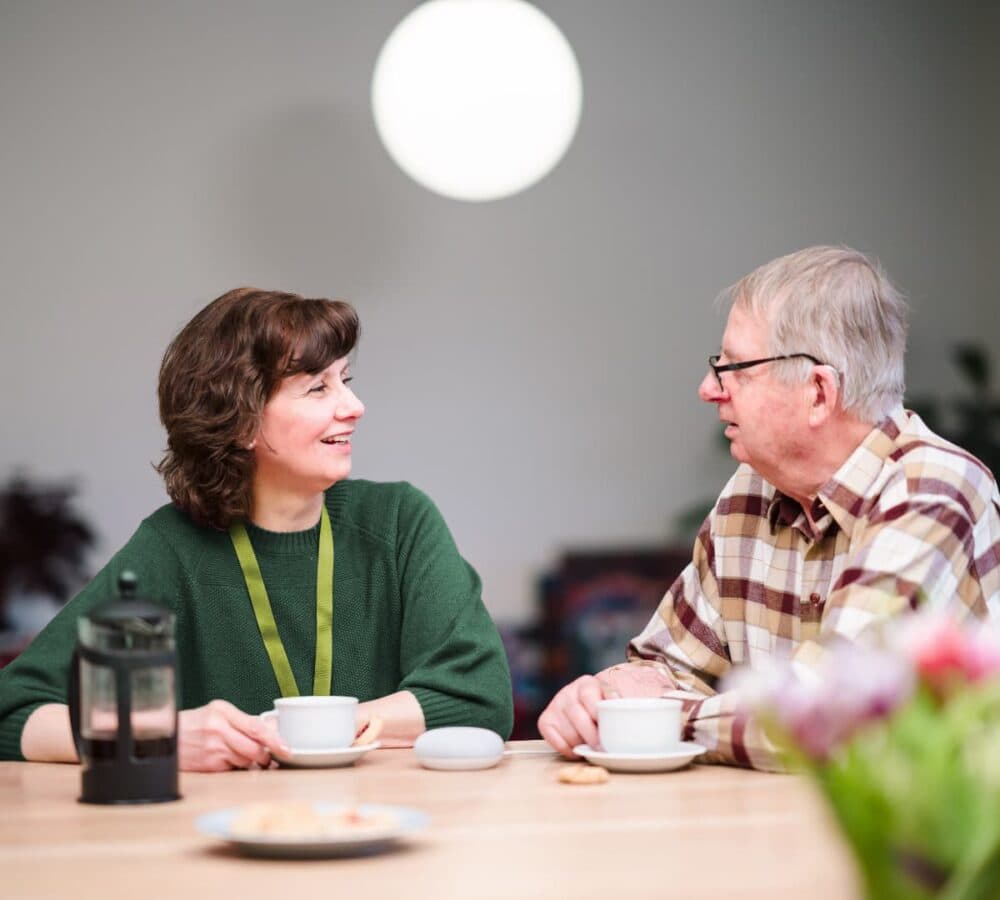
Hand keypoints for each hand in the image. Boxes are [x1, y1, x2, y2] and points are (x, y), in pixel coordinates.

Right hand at [178, 700, 288, 771]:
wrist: (164, 736)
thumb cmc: (193, 724)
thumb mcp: (217, 712)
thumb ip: (244, 720)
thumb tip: (272, 727)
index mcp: (223, 712)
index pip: (256, 727)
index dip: (275, 739)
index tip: (287, 748)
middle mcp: (218, 729)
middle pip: (254, 748)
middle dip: (266, 755)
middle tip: (271, 756)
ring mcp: (213, 749)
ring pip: (246, 760)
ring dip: (252, 762)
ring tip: (247, 756)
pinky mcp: (208, 766)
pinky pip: (233, 769)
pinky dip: (237, 767)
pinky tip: (230, 760)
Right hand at [538, 664, 678, 758]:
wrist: (592, 708)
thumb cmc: (614, 708)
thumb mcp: (627, 701)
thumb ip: (642, 703)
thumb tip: (670, 709)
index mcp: (589, 683)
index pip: (591, 696)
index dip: (598, 712)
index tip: (607, 726)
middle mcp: (570, 691)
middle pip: (577, 713)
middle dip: (591, 733)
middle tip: (603, 747)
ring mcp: (557, 704)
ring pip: (565, 726)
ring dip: (579, 741)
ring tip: (593, 749)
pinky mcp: (547, 719)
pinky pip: (550, 734)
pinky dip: (563, 746)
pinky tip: (576, 750)